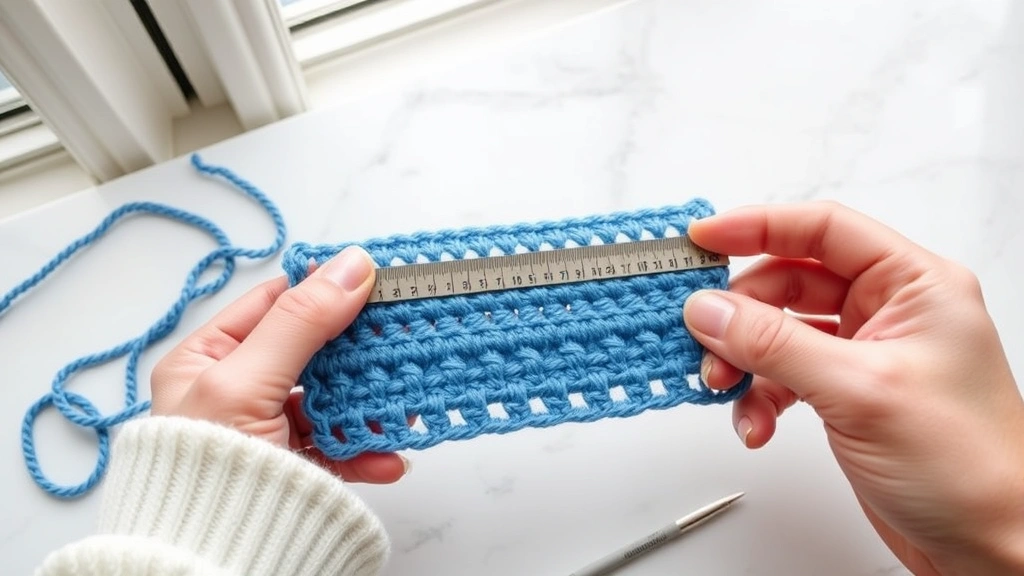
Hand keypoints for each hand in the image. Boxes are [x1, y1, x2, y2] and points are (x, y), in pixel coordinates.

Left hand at [150, 246, 407, 483]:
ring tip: (406, 402)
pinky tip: (391, 456)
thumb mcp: (247, 382)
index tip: (372, 278)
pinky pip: (338, 448)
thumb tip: (351, 265)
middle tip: (402, 335)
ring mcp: (267, 431)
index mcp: (206, 358)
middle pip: (312, 352)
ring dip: (370, 404)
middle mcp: (235, 390)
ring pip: (332, 401)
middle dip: (358, 351)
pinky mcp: (293, 469)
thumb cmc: (205, 472)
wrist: (212, 560)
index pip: (273, 304)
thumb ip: (301, 323)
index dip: (322, 288)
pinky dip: (367, 451)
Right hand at [682, 202, 1023, 574]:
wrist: (990, 546)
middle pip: (791, 283)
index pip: (824, 230)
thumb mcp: (859, 391)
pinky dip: (761, 397)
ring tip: (727, 388)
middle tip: (704, 336)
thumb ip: (775, 344)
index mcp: (915, 285)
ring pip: (780, 333)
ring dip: (745, 360)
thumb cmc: (969, 467)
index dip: (759, 226)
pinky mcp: (847, 394)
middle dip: (742, 312)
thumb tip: (711, 310)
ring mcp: (866, 354)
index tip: (704, 238)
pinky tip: (756, 423)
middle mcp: (891, 311)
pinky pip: (784, 377)